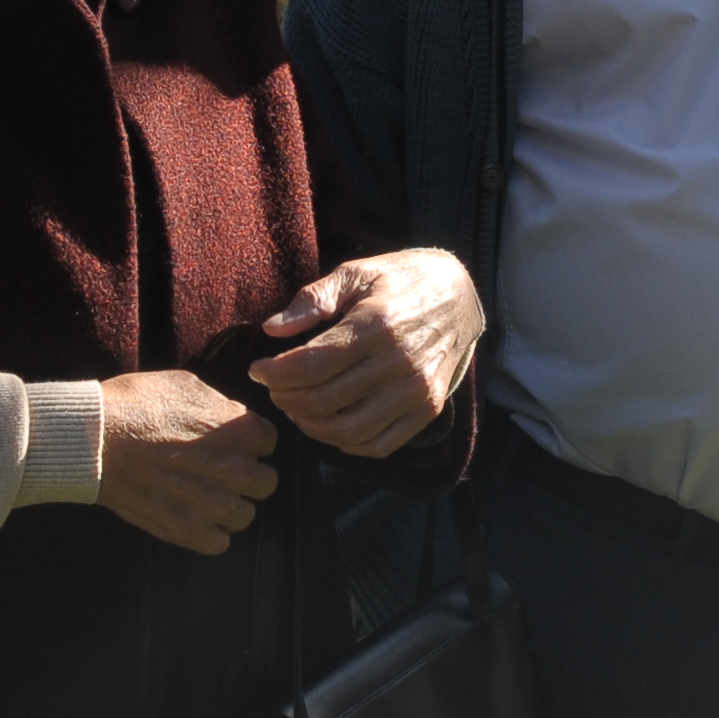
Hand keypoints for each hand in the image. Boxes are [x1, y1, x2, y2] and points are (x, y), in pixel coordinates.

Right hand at [99, 369, 276, 554]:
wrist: (97, 439)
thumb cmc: (137, 405)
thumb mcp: (187, 385)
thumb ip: (221, 406)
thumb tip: (231, 418)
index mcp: (244, 431)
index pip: (268, 443)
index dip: (248, 442)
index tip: (229, 444)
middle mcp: (238, 470)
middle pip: (264, 482)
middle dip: (244, 476)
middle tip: (217, 471)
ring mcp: (215, 504)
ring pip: (244, 515)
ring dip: (228, 507)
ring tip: (202, 496)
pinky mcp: (188, 530)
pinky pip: (219, 543)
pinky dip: (209, 533)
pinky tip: (192, 517)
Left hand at [248, 248, 484, 457]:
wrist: (460, 296)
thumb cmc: (400, 280)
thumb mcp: (356, 272)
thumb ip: (314, 299)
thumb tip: (272, 329)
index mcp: (377, 324)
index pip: (311, 365)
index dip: (275, 373)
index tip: (258, 370)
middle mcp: (400, 363)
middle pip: (324, 401)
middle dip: (286, 399)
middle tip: (274, 388)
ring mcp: (417, 391)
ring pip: (349, 431)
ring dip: (311, 426)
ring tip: (297, 408)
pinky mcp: (429, 409)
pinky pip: (380, 444)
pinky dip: (347, 443)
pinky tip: (330, 425)